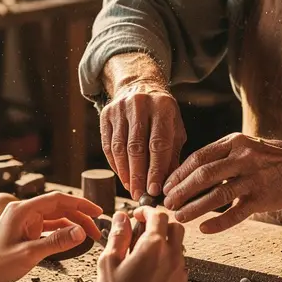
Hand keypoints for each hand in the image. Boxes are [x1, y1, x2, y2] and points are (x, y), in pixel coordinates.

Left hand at [0, 192, 102, 281]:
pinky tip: (72, 240)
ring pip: (55, 219)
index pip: (57, 200)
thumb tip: (80, 232)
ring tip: (88, 236)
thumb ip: (56, 242)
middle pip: (58, 208)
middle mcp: (23, 213)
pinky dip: (61, 233)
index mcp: (22, 210)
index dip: (80, 204)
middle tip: (97, 229)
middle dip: (79, 217)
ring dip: (72, 226)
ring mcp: (24, 223)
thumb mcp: (29, 253)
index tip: (97, 211)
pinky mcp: (24, 233)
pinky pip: (48, 229)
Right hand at [94, 208, 188, 281]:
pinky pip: (179, 268)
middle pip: (176, 228)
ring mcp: (179, 275)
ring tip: (144, 257)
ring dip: (165, 245)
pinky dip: (168, 265)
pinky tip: (151, 275)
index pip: (158, 215)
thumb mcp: (108, 262)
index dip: (147, 211)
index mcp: (153, 247)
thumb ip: (118, 236)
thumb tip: (121, 218)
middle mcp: (171, 258)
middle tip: (144, 231)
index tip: (138, 214)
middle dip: (160, 224)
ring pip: (179, 248)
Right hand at [101, 80, 186, 199]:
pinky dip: (114, 164)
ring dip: (125, 172)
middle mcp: (140, 105)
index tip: (154, 190)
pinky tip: (122, 176)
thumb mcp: (175, 128)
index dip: (156, 170)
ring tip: (131, 189)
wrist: (139, 86)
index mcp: (162, 108)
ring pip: (119, 147)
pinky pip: (108, 144)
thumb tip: (167, 184)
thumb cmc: (162, 114)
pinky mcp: (106, 114)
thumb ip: (172, 154)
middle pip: (136, 147)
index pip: (158, 144)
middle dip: (138, 175)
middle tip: (140, 195)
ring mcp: (120, 108)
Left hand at [162, 133, 281, 232]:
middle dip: (181, 191)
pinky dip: (219, 222)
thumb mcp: (241, 146)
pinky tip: (204, 229)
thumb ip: (217, 157)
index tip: (164, 186)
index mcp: (233, 143)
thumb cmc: (264, 157)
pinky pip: (237, 213)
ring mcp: (254, 178)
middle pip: (204, 175)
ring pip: (218, 194)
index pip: (198, 158)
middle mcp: (243, 158)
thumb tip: (184, 176)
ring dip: (195, 207)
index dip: (179, 173)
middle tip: (167, 204)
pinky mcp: (263, 198)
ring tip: (180, 217)